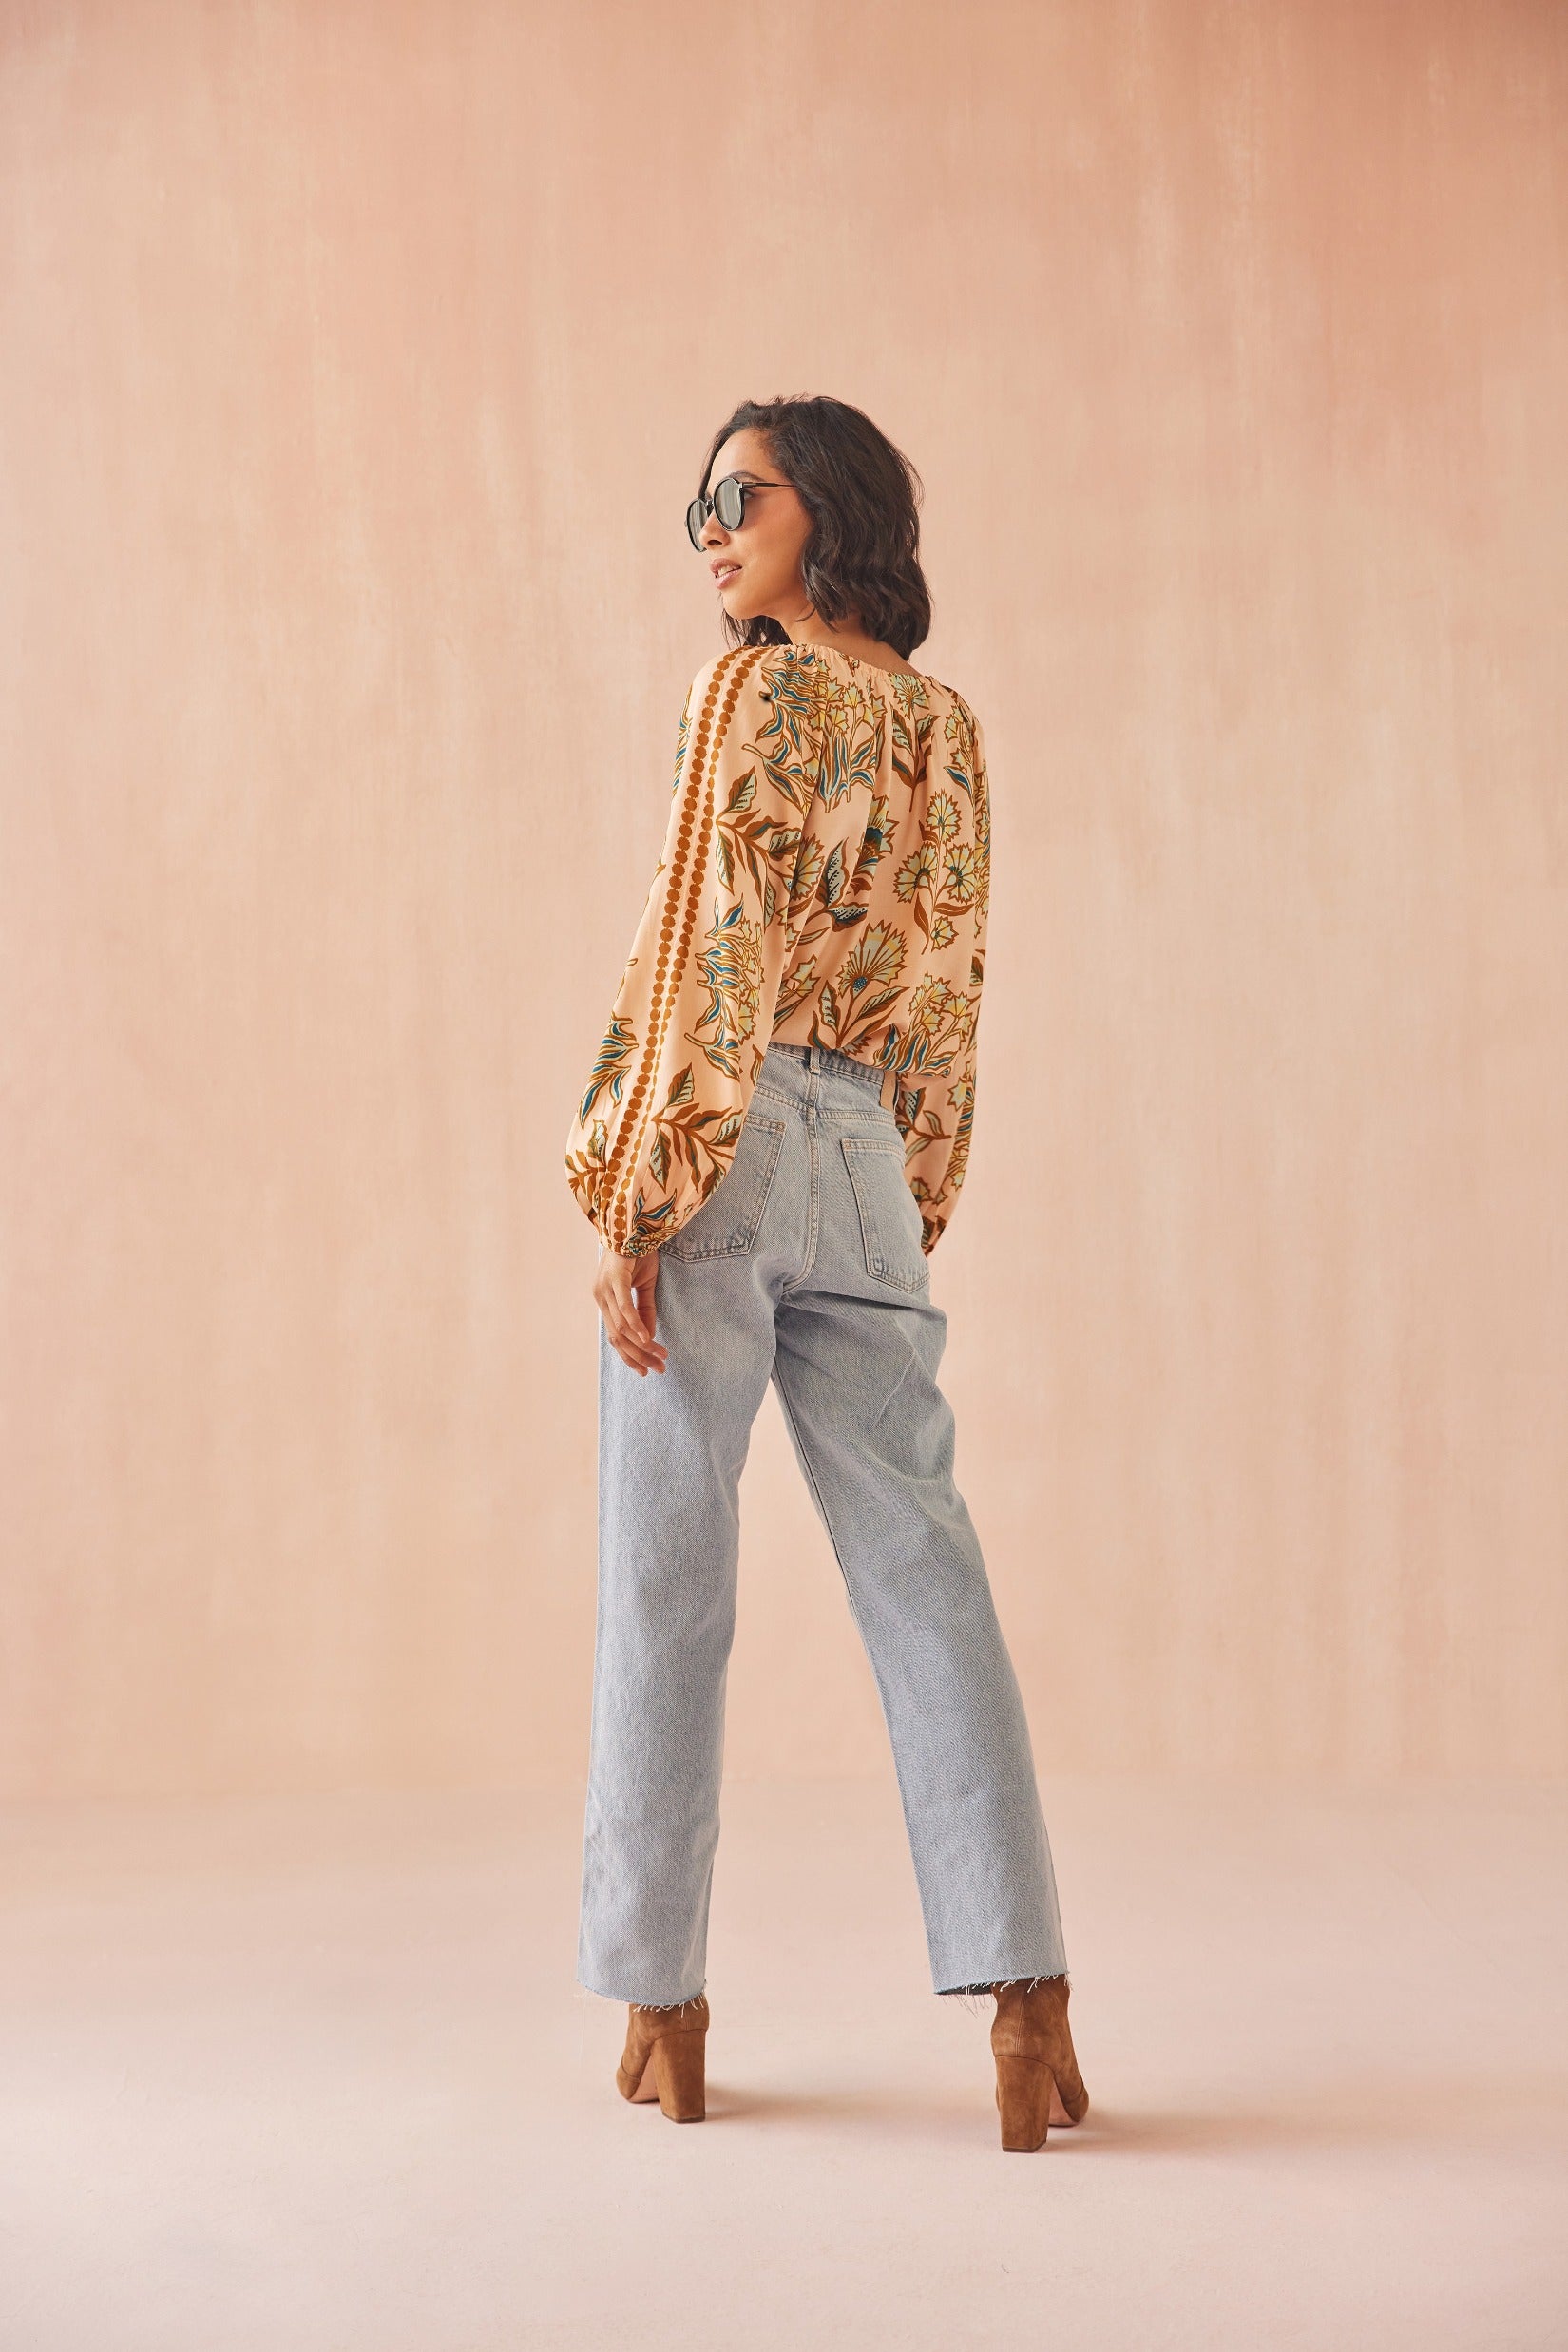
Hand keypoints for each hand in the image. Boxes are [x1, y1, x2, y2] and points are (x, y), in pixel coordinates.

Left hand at [594, 1244, 668, 1375]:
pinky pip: (625, 1308)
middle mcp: (600, 1297)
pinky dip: (636, 1326)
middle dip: (638, 1357)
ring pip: (622, 1327)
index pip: (615, 1337)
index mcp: (604, 1301)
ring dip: (642, 1345)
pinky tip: (647, 1339)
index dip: (630, 1356)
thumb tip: (649, 1338)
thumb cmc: (638, 1253)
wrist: (634, 1224)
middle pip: (618, 1337)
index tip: (647, 1370)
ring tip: (661, 1356)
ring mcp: (604, 1289)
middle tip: (659, 1369)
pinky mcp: (614, 1279)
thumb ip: (645, 1311)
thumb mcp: (644, 1286)